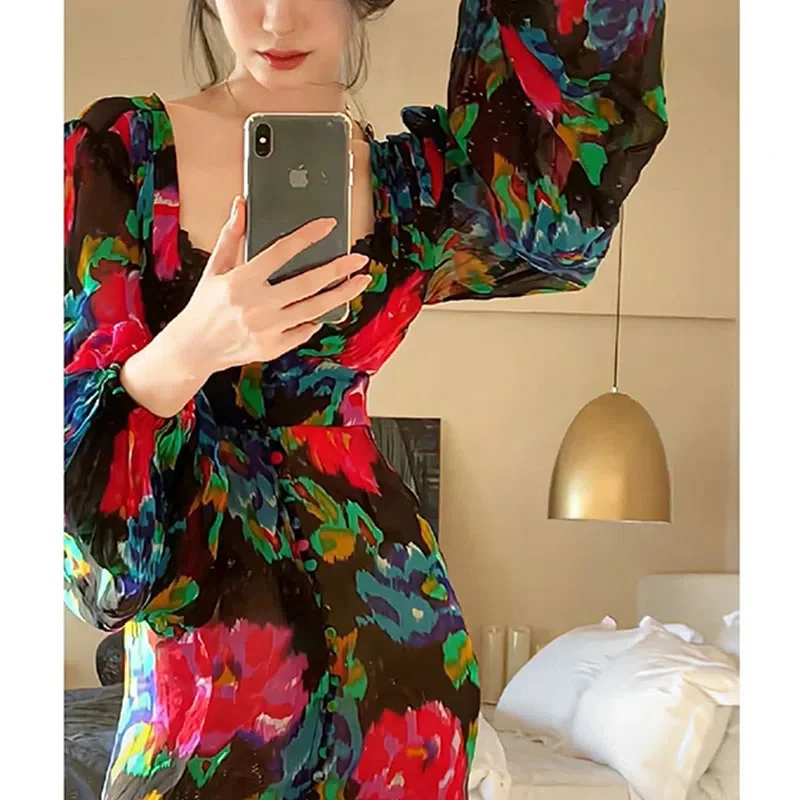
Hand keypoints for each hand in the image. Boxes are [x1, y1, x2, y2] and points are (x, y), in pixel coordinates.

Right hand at [170, 196, 370, 379]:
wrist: (194, 348)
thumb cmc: (205, 306)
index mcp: (242, 280)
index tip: (329, 225)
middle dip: (338, 269)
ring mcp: (267, 329)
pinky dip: (316, 319)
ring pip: (314, 309)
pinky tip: (328, 308)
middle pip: (307, 283)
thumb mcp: (214, 268)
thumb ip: (231, 237)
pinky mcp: (272, 347)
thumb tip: (241, 205)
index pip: (282, 251)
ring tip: (360, 282)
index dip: (308, 236)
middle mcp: (257, 304)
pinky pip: (303, 331)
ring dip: (341, 295)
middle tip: (359, 260)